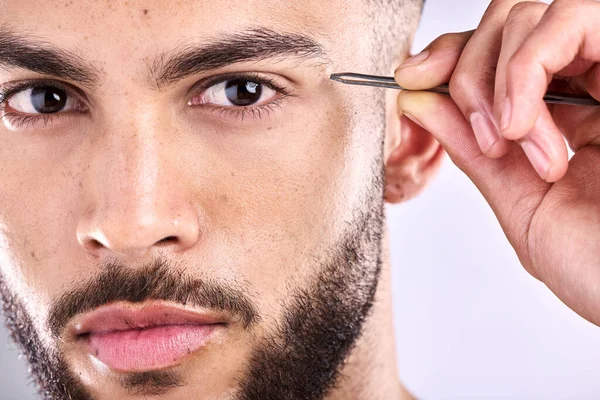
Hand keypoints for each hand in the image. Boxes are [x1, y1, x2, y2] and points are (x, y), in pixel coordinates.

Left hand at [394, 0, 599, 325]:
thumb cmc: (599, 266)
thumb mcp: (523, 207)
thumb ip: (474, 151)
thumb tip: (419, 100)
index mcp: (564, 120)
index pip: (498, 56)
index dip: (450, 56)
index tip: (412, 81)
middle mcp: (591, 88)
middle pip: (510, 22)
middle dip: (467, 67)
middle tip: (479, 131)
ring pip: (534, 14)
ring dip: (497, 76)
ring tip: (508, 138)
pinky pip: (574, 16)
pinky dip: (526, 66)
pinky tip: (522, 125)